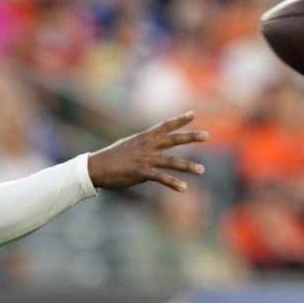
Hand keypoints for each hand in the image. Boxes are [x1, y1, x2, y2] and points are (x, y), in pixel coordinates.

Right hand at [87, 112, 206, 191]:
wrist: (96, 167)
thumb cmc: (110, 158)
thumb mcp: (128, 146)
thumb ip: (143, 147)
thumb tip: (152, 151)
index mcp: (144, 138)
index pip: (165, 126)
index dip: (179, 120)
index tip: (193, 114)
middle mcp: (147, 146)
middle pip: (174, 139)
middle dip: (191, 137)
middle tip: (207, 135)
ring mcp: (145, 159)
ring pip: (172, 161)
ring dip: (188, 166)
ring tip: (202, 170)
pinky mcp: (141, 172)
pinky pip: (161, 178)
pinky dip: (173, 183)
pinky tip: (183, 188)